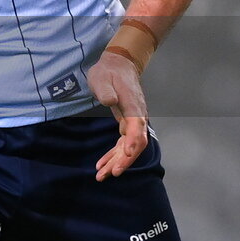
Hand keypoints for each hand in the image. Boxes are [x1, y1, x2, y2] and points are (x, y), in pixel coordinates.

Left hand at [86, 51, 148, 181]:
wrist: (118, 65)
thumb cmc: (109, 71)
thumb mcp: (102, 76)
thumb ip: (107, 89)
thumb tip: (111, 101)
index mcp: (133, 105)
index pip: (137, 127)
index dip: (133, 142)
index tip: (125, 154)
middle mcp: (137, 116)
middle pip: (136, 143)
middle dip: (125, 160)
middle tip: (112, 173)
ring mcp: (134, 122)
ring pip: (130, 147)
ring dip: (117, 162)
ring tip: (102, 175)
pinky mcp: (127, 124)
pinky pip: (123, 144)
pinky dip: (114, 155)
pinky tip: (102, 165)